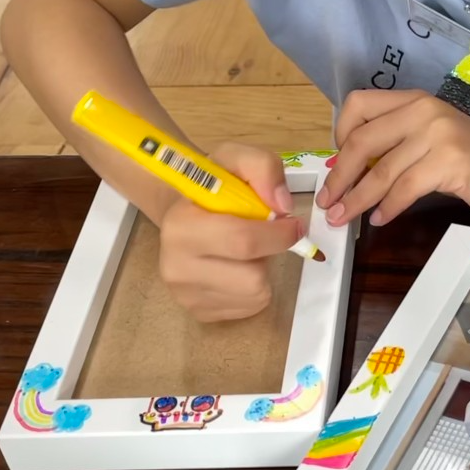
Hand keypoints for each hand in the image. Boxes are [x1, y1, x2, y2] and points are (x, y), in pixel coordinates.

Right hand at [158, 142, 302, 321]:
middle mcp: (176, 266)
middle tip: (271, 237)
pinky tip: (240, 266)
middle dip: (270, 254)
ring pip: (255, 294)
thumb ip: (263, 168)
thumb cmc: (210, 187)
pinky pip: (249, 308)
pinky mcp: (199, 312)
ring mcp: (186, 294)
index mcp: (181, 226)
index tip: (293, 224)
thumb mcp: (234, 158)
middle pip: (252, 278)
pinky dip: (255, 288)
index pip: (242, 241)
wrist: (180, 213)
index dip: (279, 234)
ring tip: (247, 250)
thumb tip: (283, 206)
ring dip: (263, 270)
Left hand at [317, 90, 469, 226]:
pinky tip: (378, 220)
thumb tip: (345, 168)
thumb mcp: (431, 140)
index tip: (334, 163)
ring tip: (342, 218)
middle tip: (327, 201)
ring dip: (356, 199)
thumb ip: (394, 145)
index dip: (339, 134)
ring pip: (380, 171)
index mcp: (415, 100)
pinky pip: (404, 190)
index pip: (359, 104)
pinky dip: (387, 208)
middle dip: (339, 176)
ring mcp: (438, 135)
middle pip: (362, 141)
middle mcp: (424, 110)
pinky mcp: (450, 163)